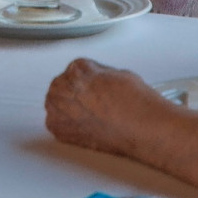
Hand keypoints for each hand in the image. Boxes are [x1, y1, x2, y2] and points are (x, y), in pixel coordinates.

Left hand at [45, 58, 159, 157]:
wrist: (140, 128)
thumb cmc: (135, 103)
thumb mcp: (117, 73)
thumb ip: (96, 74)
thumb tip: (92, 79)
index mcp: (77, 69)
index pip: (75, 70)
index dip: (86, 81)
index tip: (93, 89)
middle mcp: (63, 86)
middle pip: (62, 86)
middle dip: (75, 94)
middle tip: (92, 104)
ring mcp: (58, 108)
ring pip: (56, 104)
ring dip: (69, 108)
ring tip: (91, 116)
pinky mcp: (59, 129)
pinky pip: (57, 123)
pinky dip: (67, 125)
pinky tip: (85, 126)